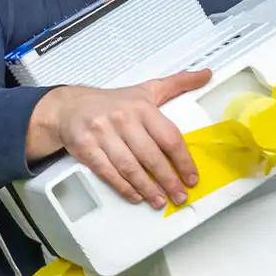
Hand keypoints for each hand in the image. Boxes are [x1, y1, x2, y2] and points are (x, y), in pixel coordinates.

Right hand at [43, 69, 213, 209]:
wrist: (70, 106)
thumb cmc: (113, 102)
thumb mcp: (147, 89)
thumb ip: (178, 83)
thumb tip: (206, 74)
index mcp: (142, 107)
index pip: (169, 137)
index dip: (183, 161)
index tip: (191, 177)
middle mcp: (123, 120)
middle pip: (151, 156)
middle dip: (168, 180)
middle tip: (180, 196)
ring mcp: (103, 134)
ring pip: (130, 167)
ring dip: (147, 188)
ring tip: (160, 201)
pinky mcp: (86, 148)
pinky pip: (108, 172)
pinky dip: (123, 187)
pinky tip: (136, 196)